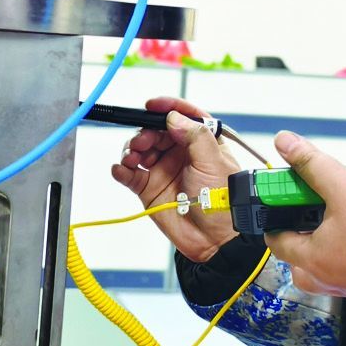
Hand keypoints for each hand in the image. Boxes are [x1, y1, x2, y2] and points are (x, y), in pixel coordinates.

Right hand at [109, 95, 241, 263]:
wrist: (215, 240)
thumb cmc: (224, 202)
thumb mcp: (214, 163)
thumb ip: (195, 136)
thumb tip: (174, 118)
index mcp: (201, 142)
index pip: (183, 116)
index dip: (168, 107)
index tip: (153, 105)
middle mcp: (180, 153)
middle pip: (155, 131)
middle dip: (145, 132)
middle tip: (143, 141)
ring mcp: (163, 170)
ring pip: (140, 149)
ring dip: (131, 149)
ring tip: (133, 158)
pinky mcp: (149, 188)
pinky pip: (130, 174)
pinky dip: (121, 169)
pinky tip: (121, 169)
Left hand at [264, 132, 345, 298]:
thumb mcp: (342, 185)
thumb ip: (311, 164)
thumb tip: (284, 142)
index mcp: (311, 259)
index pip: (278, 243)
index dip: (277, 221)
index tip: (283, 206)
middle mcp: (327, 280)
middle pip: (301, 261)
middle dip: (303, 239)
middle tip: (314, 215)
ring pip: (327, 269)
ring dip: (329, 248)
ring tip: (344, 221)